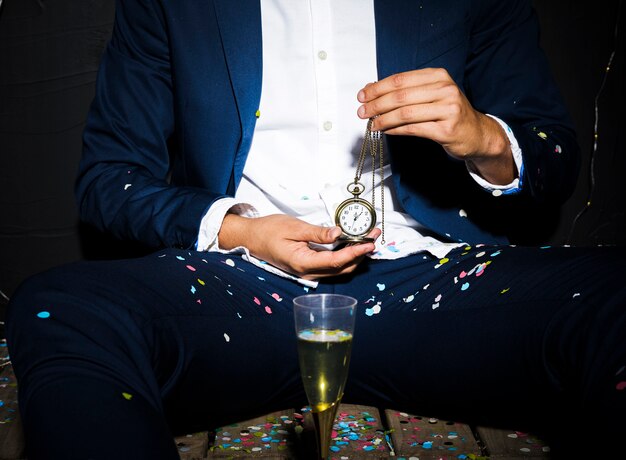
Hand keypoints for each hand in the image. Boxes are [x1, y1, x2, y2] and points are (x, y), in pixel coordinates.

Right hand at [218, 214, 380, 280]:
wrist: (250, 238)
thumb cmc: (268, 230)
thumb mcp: (294, 227)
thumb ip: (317, 233)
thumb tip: (339, 233)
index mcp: (303, 263)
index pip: (336, 261)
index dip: (356, 252)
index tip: (369, 243)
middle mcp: (307, 273)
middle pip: (342, 268)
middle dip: (360, 254)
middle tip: (374, 237)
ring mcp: (308, 273)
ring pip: (338, 270)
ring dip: (354, 257)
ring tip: (367, 240)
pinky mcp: (308, 268)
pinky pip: (331, 267)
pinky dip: (344, 257)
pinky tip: (351, 245)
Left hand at [357, 68, 514, 184]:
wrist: (476, 133)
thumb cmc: (449, 113)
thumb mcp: (431, 94)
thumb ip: (405, 91)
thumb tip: (371, 90)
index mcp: (438, 76)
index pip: (401, 79)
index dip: (378, 87)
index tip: (362, 95)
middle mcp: (445, 89)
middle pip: (401, 96)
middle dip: (377, 104)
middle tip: (362, 111)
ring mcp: (448, 109)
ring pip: (406, 113)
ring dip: (384, 119)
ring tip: (372, 124)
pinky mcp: (446, 130)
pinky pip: (414, 129)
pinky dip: (396, 130)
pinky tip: (386, 130)